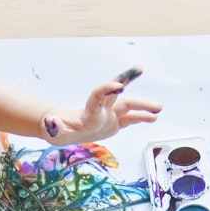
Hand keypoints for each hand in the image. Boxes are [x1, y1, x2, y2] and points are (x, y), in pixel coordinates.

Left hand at [41, 67, 161, 144]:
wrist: (65, 130)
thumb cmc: (59, 130)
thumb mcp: (54, 130)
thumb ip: (54, 127)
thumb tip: (51, 123)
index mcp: (89, 112)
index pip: (98, 96)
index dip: (106, 89)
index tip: (118, 85)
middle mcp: (102, 110)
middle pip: (119, 97)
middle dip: (132, 90)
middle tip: (144, 80)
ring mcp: (109, 115)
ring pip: (128, 107)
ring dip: (143, 106)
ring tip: (159, 108)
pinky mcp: (114, 123)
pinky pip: (130, 119)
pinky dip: (141, 118)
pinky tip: (153, 117)